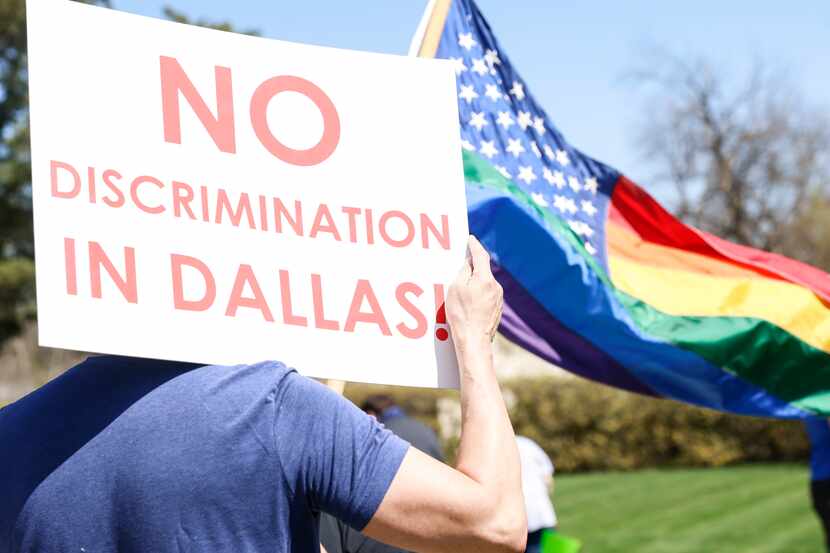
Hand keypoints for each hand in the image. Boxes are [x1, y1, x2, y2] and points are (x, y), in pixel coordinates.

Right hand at [446, 236, 502, 350]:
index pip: (481, 255)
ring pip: (485, 284)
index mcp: (485, 279)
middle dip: (472, 267)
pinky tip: (468, 305)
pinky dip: (478, 295)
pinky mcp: (497, 310)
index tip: (470, 239)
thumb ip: (463, 272)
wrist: (474, 340)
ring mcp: (498, 299)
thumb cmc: (462, 314)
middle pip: (483, 271)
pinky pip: (487, 296)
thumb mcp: (456, 288)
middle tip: (461, 265)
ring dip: (474, 283)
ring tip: (461, 292)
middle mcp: (496, 287)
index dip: (474, 246)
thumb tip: (469, 263)